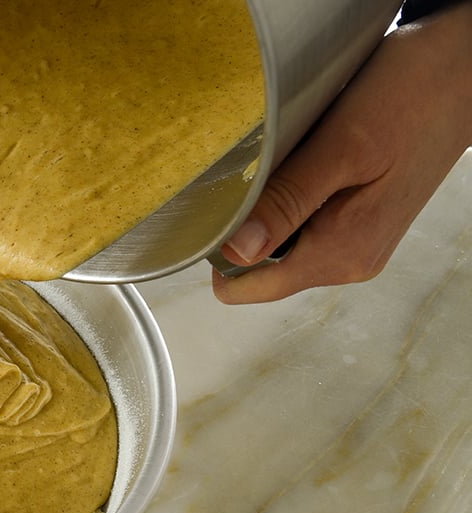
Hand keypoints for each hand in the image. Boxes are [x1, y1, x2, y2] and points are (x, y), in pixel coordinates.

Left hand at [213, 1, 471, 303]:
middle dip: (245, 228)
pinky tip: (305, 163)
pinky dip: (291, 200)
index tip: (217, 212)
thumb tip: (235, 251)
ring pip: (279, 247)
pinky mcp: (360, 224)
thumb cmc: (412, 96)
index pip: (250, 288)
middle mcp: (350, 261)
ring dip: (270, 211)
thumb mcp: (340, 147)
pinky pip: (303, 227)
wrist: (464, 71)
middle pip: (260, 270)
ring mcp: (357, 245)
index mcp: (342, 253)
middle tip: (259, 173)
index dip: (220, 255)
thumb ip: (286, 203)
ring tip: (289, 163)